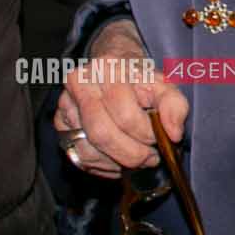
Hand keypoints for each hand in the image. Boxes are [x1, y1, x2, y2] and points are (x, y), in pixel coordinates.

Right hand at [53, 20, 188, 179]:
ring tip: (134, 155)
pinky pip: (79, 157)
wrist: (112, 69)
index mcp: (107, 69)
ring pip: (88, 151)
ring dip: (117, 163)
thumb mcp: (164, 85)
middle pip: (102, 134)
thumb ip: (175, 106)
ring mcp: (65, 104)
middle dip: (131, 154)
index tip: (160, 138)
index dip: (146, 134)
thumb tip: (173, 134)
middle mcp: (80, 84)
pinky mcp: (59, 123)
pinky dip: (102, 165)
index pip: (125, 115)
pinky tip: (117, 157)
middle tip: (149, 157)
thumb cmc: (138, 80)